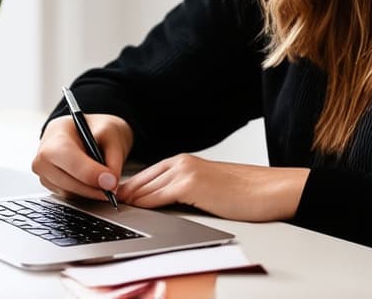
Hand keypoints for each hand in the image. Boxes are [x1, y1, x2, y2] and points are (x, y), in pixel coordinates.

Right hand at [32, 113, 133, 201]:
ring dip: (90, 192)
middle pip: (65, 179)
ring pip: (68, 191)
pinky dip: (85, 194)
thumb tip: (111, 182)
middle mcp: (44, 156)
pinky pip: (69, 196)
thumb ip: (114, 157)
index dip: (89, 172)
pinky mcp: (50, 186)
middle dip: (92, 187)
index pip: (67, 156)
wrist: (88, 133)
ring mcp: (44, 173)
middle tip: (112, 188)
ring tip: (107, 184)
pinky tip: (96, 185)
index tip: (110, 181)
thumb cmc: (96, 129)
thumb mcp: (111, 133)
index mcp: (55, 134)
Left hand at [116, 154, 309, 221]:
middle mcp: (182, 162)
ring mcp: (185, 171)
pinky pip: (157, 195)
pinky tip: (132, 209)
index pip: (146, 176)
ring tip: (110, 209)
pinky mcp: (191, 183)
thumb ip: (183, 193)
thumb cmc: (244, 194)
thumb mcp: (207, 191)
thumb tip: (160, 206)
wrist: (270, 190)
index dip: (127, 188)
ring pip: (145, 187)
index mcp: (185, 162)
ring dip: (127, 199)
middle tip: (102, 203)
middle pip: (140, 180)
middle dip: (121, 193)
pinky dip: (142, 203)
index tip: (112, 200)